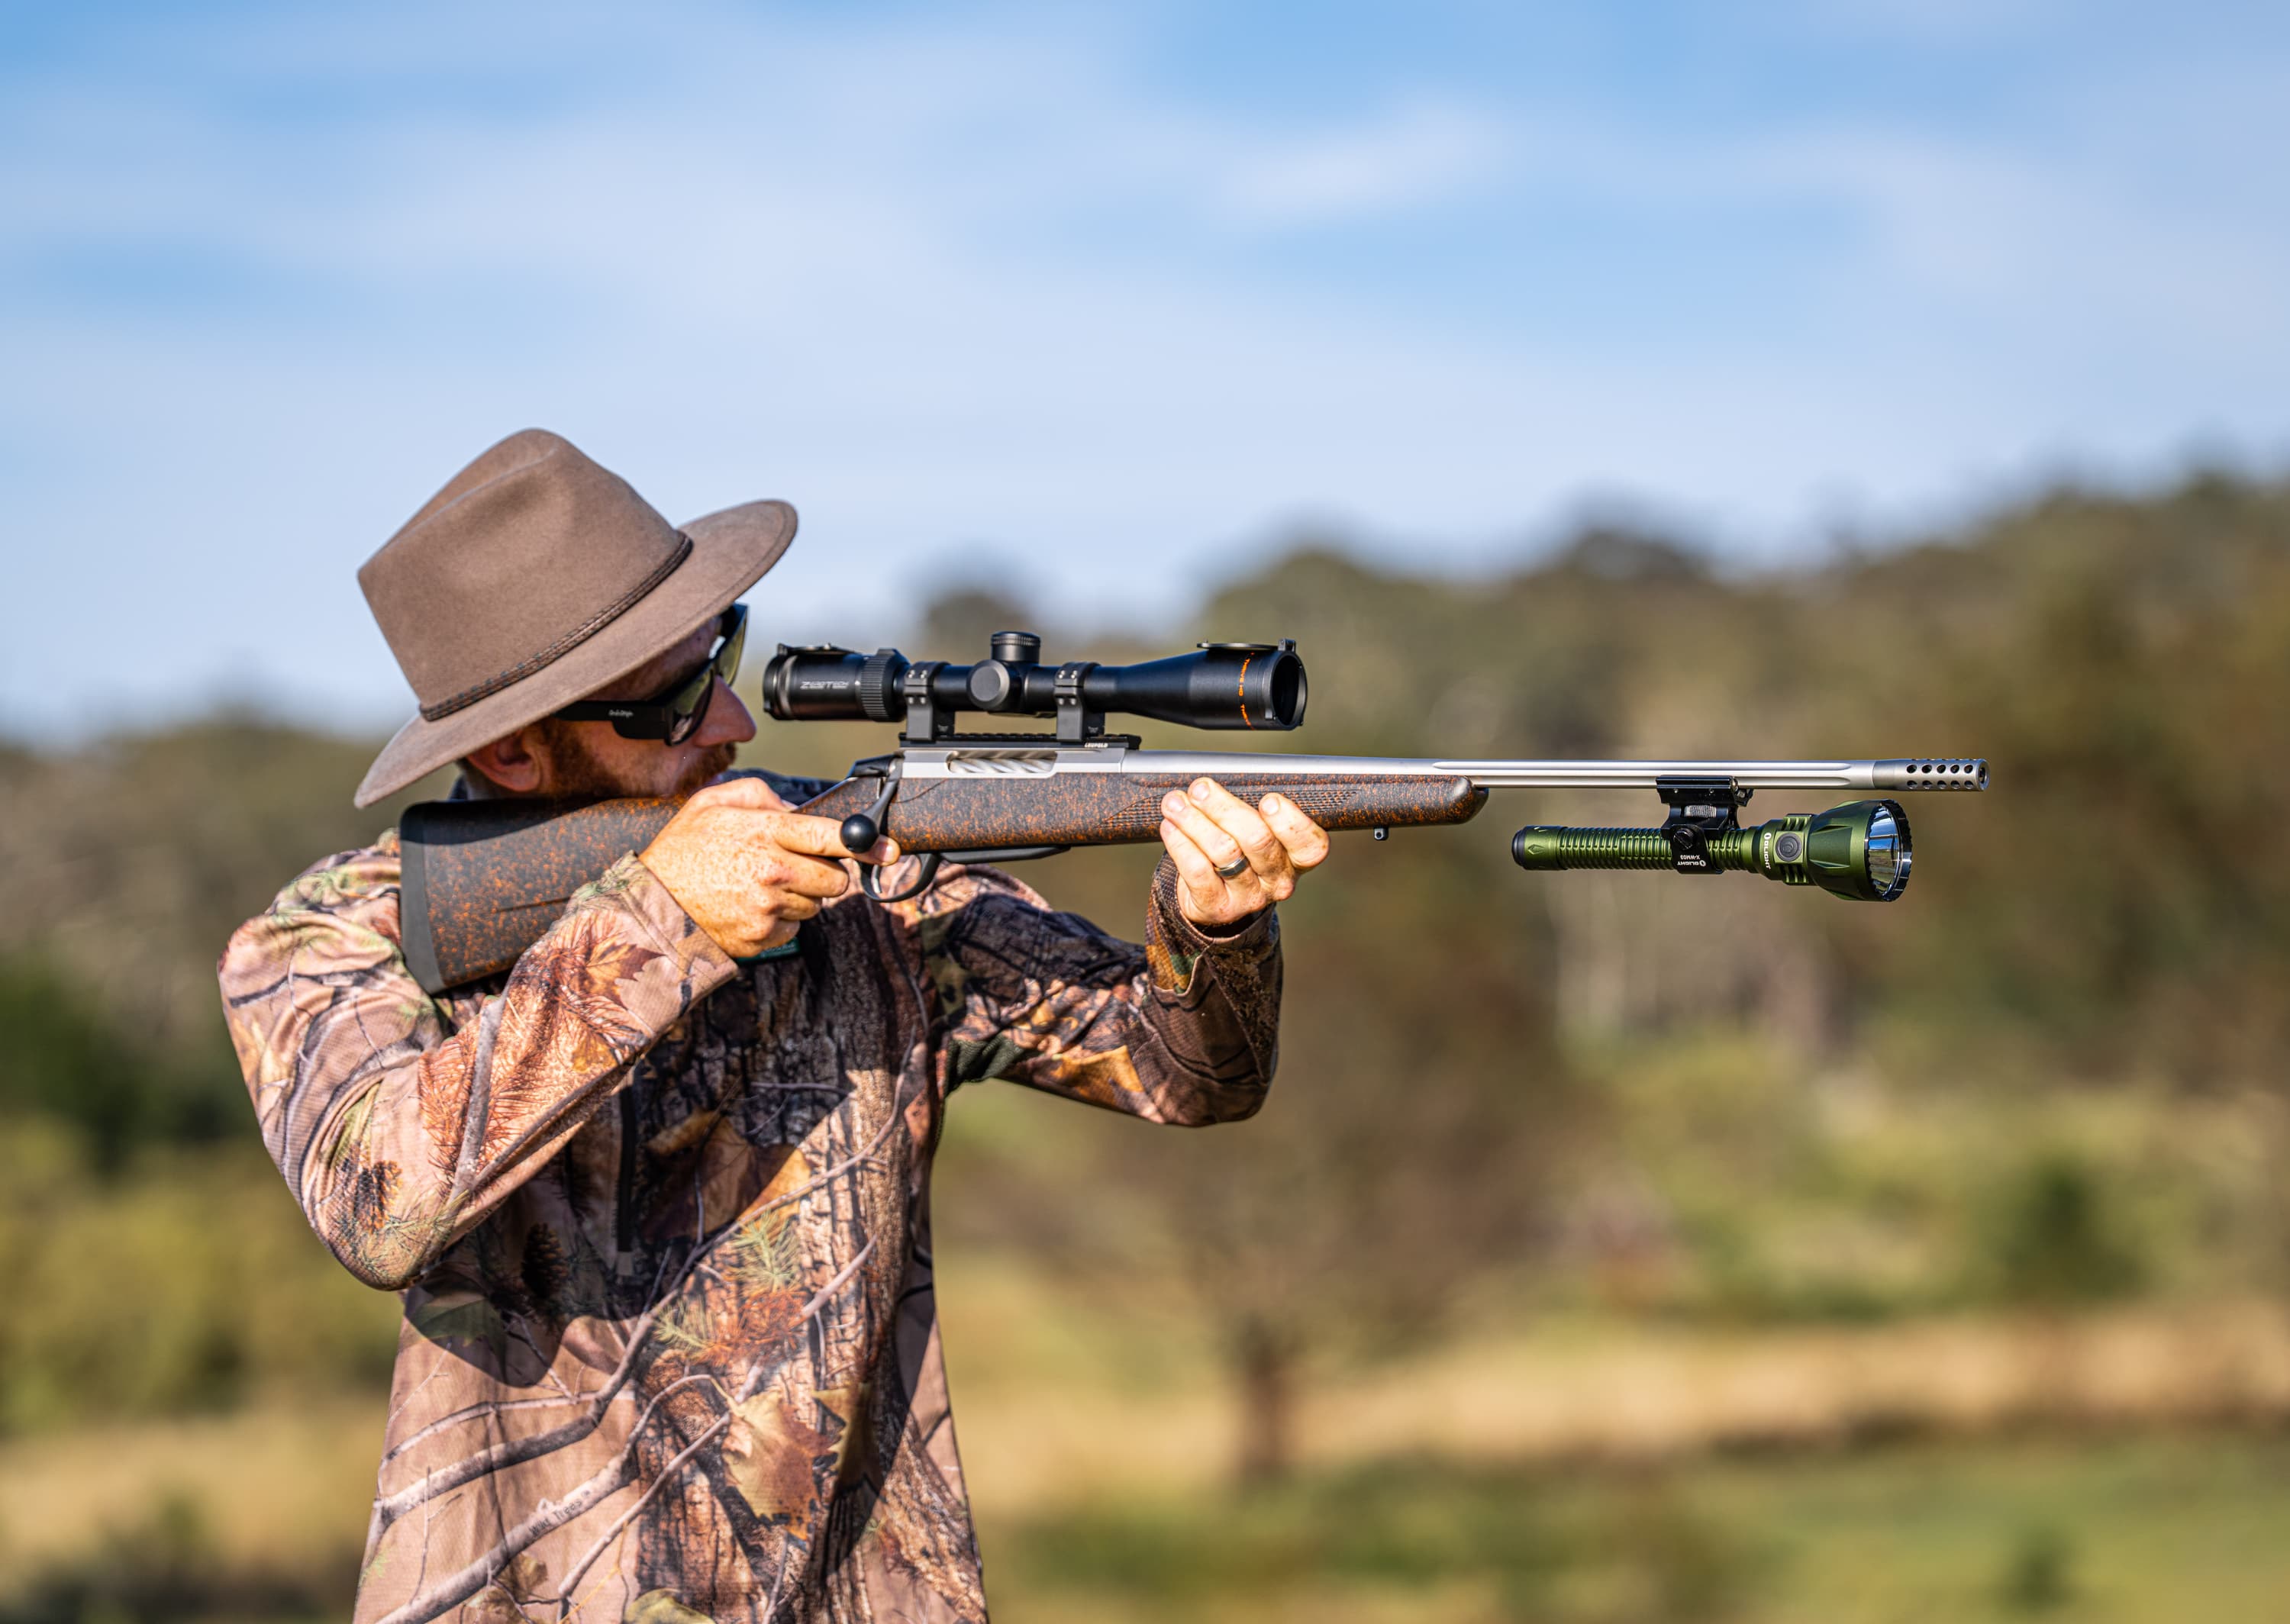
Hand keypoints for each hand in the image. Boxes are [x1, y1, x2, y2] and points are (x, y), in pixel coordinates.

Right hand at [639, 776, 897, 955]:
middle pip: (836, 878)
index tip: (888, 848)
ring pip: (817, 904)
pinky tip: (751, 906)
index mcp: (766, 833)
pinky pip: (795, 927)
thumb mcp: (714, 802)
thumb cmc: (683, 850)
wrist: (652, 905)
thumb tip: (796, 809)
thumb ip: (761, 795)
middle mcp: (774, 871)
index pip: (831, 836)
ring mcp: (770, 908)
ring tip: (759, 885)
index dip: (865, 842)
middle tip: (794, 866)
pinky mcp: (765, 937)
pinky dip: (782, 918)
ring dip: (801, 895)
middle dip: (824, 872)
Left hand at [1158, 778, 1330, 928]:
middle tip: (1200, 788)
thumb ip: (1251, 807)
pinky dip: (1181, 844)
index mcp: (1297, 858)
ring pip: (1224, 852)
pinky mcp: (1218, 907)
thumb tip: (1216, 781)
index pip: (1310, 843)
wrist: (1215, 898)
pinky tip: (1170, 827)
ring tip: (1175, 803)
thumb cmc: (1240, 851)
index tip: (1267, 800)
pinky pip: (1198, 871)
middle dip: (1224, 807)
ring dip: (1194, 821)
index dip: (1290, 821)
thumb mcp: (1256, 829)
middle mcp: (1279, 880)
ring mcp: (1249, 896)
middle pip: (1257, 839)